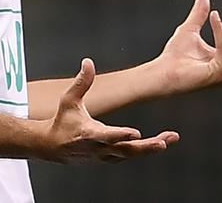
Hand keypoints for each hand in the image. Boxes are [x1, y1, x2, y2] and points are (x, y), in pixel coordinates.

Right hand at [41, 58, 179, 163]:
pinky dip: (144, 151)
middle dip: (145, 147)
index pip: (106, 136)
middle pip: (125, 150)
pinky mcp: (108, 159)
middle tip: (164, 142)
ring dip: (150, 148)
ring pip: (130, 154)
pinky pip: (129, 156)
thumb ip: (81, 82)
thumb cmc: (62, 122)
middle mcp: (98, 148)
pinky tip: (160, 143)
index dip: (120, 135)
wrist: (52, 147)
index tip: (135, 134)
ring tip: (169, 139)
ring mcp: (104, 156)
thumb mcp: (69, 100)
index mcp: (88, 134)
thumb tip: (88, 62)